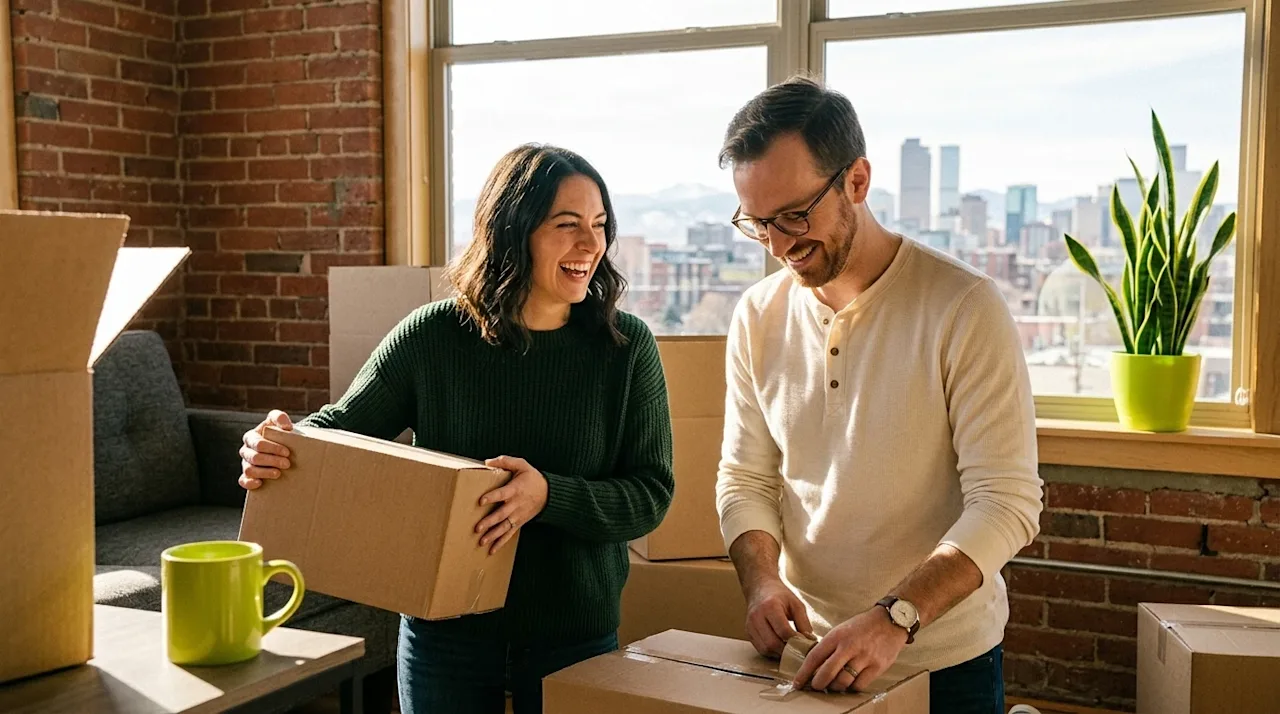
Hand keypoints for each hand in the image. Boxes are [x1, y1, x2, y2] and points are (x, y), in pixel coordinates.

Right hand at [238, 410, 293, 490]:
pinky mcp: (247, 476)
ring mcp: (245, 464)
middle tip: (287, 464)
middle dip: (271, 461)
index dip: (272, 448)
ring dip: (264, 472)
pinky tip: (260, 483)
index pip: (258, 443)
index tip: (287, 452)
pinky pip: (243, 481)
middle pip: (255, 458)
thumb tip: (286, 427)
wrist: (283, 445)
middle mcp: (246, 450)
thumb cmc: (279, 432)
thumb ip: (280, 418)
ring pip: (249, 470)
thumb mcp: (279, 421)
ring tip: (278, 473)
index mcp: (251, 437)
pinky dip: (250, 483)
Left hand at [475, 456, 548, 554]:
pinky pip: (509, 534)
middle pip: (501, 514)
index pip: (502, 493)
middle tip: (477, 528)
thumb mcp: (522, 465)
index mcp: (515, 489)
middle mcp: (515, 504)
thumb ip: (505, 461)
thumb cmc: (532, 478)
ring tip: (482, 541)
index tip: (481, 501)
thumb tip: (487, 462)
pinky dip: (501, 542)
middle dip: (489, 522)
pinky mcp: (519, 522)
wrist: (549, 493)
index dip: (492, 497)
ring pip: (504, 527)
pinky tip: (491, 550)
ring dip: (493, 535)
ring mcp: (517, 515)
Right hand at [743, 577, 812, 657]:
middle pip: (772, 643)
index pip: (783, 631)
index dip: (796, 641)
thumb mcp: (796, 604)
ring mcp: (750, 625)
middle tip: (799, 650)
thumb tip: (810, 641)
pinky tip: (780, 647)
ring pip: (765, 649)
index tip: (805, 644)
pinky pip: (760, 649)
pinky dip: (772, 652)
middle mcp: (757, 616)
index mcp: (770, 606)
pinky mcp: (748, 632)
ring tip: (790, 649)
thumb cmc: (780, 595)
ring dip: (779, 653)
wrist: (760, 588)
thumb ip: (804, 623)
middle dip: (787, 650)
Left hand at [792, 606, 908, 692]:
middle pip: (827, 673)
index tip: (797, 682)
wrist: (890, 620)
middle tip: (816, 686)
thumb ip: (829, 646)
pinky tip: (850, 683)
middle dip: (818, 684)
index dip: (803, 672)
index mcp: (837, 636)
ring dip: (835, 687)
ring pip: (843, 681)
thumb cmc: (863, 626)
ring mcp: (864, 657)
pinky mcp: (877, 666)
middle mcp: (849, 646)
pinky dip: (851, 687)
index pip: (814, 657)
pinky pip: (859, 685)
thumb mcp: (841, 630)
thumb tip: (814, 665)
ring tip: (833, 685)